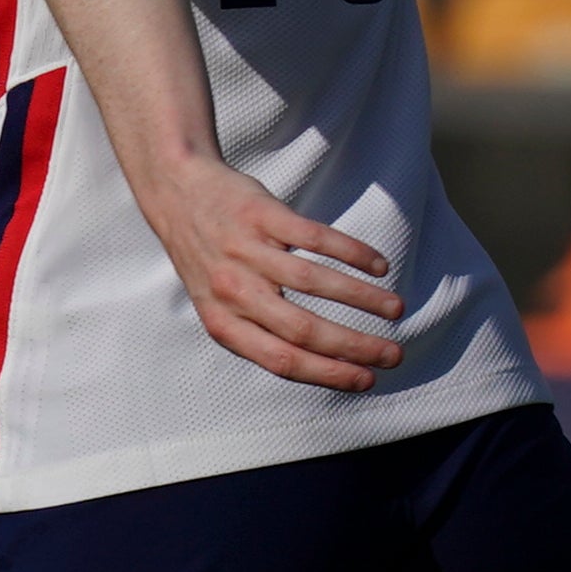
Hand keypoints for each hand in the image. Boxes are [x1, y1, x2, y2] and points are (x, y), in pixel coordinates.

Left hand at [132, 156, 405, 392]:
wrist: (175, 191)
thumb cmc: (209, 259)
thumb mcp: (217, 305)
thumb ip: (257, 334)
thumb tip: (324, 367)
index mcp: (221, 322)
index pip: (281, 361)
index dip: (329, 374)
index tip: (368, 380)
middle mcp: (231, 290)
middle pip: (303, 329)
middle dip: (356, 346)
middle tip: (393, 354)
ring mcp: (244, 250)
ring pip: (314, 282)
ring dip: (363, 299)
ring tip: (394, 309)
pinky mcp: (259, 214)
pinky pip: (315, 238)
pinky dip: (352, 254)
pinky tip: (378, 266)